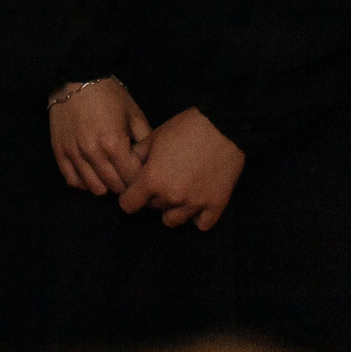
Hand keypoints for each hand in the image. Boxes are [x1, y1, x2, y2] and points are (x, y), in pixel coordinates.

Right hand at [48, 78, 151, 195]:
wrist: (76, 77)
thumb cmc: (109, 94)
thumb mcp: (134, 113)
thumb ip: (146, 140)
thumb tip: (149, 162)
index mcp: (114, 144)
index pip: (132, 177)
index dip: (141, 178)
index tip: (142, 172)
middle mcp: (93, 153)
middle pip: (115, 186)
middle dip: (125, 183)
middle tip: (128, 174)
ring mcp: (74, 154)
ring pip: (94, 188)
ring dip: (106, 186)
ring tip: (111, 176)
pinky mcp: (59, 152)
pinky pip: (72, 180)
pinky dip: (84, 183)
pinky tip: (92, 175)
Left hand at [118, 108, 245, 230]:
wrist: (222, 126)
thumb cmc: (184, 128)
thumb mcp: (153, 137)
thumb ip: (136, 156)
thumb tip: (128, 168)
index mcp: (152, 180)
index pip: (128, 205)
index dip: (129, 197)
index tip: (134, 190)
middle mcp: (171, 197)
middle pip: (152, 208)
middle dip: (152, 197)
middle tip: (161, 181)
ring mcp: (195, 204)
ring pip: (173, 220)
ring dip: (171, 209)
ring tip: (177, 193)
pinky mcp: (216, 206)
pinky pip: (201, 225)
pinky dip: (196, 217)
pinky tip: (196, 203)